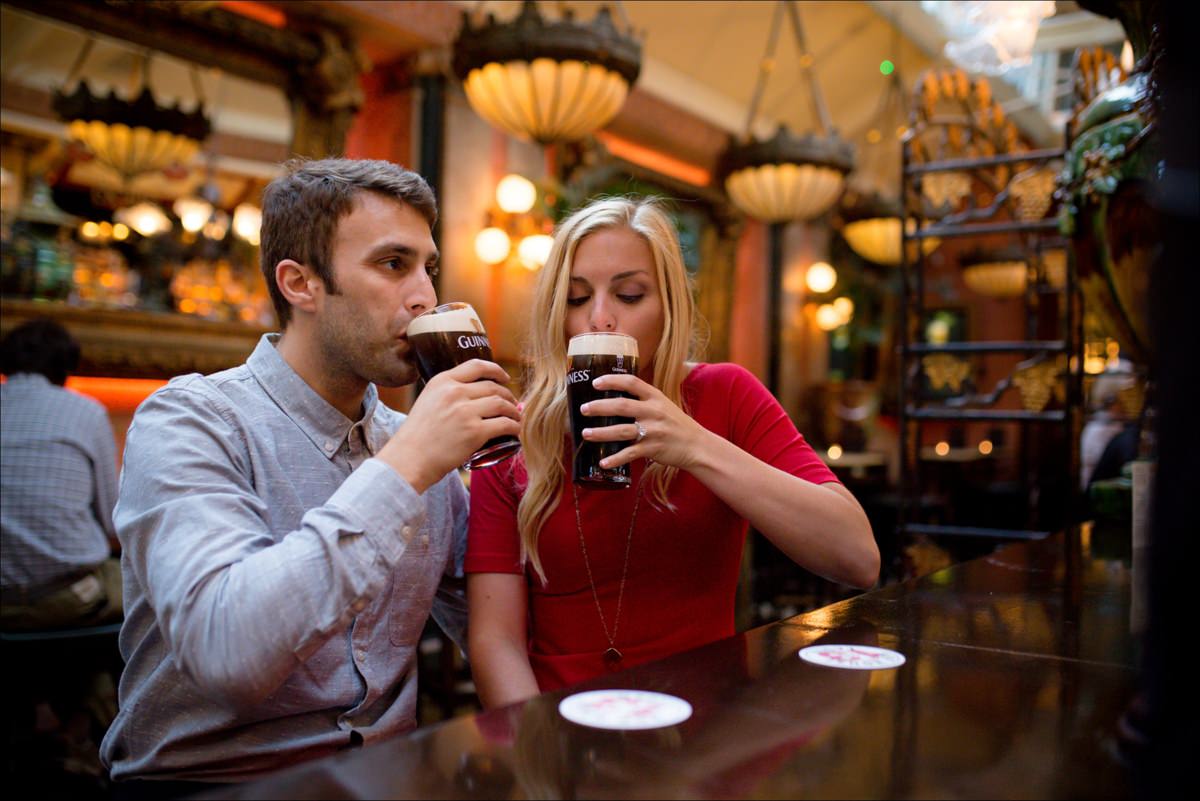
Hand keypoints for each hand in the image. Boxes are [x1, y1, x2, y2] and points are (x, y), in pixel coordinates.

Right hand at [378, 359, 520, 491]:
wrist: (409, 460)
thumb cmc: (417, 436)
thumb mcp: (427, 401)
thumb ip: (446, 393)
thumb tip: (472, 392)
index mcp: (442, 381)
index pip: (477, 365)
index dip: (496, 370)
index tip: (504, 378)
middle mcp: (454, 392)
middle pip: (493, 386)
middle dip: (508, 395)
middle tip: (512, 404)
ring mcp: (465, 412)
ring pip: (502, 404)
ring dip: (513, 411)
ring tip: (515, 418)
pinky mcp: (475, 432)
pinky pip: (504, 425)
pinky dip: (514, 427)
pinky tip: (515, 431)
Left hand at [580, 373, 711, 470]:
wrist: (697, 445)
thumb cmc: (676, 424)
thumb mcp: (663, 405)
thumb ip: (643, 400)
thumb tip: (614, 396)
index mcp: (655, 397)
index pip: (632, 382)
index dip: (612, 380)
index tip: (595, 382)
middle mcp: (653, 412)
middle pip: (621, 406)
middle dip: (599, 407)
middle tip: (583, 409)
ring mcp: (653, 431)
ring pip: (622, 431)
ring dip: (601, 433)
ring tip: (585, 434)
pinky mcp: (653, 449)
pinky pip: (630, 454)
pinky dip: (615, 459)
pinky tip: (602, 462)